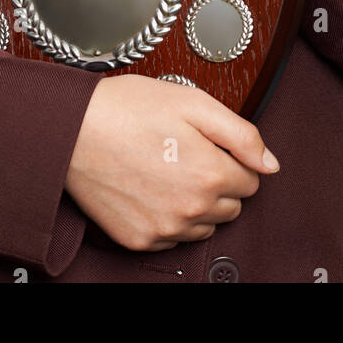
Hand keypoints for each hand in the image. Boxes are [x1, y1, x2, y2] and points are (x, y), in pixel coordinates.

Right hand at [64, 74, 278, 250]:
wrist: (72, 129)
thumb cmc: (129, 109)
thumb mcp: (193, 103)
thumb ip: (241, 134)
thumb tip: (271, 164)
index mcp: (210, 175)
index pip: (251, 181)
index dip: (233, 158)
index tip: (209, 144)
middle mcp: (191, 211)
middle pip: (230, 206)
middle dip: (218, 181)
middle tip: (187, 152)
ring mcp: (164, 230)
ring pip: (204, 225)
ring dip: (197, 203)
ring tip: (168, 168)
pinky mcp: (138, 240)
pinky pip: (173, 238)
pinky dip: (169, 218)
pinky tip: (151, 188)